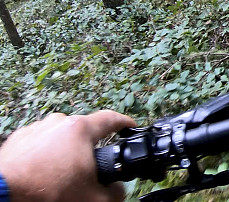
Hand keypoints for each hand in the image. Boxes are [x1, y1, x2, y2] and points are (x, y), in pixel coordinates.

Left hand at [0, 110, 135, 201]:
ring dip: (65, 152)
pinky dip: (45, 156)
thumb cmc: (45, 191)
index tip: (130, 126)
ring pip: (60, 137)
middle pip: (84, 130)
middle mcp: (59, 123)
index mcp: (80, 130)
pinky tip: (44, 173)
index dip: (124, 122)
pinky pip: (40, 144)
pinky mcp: (18, 140)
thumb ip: (114, 192)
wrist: (3, 194)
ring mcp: (36, 129)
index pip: (111, 119)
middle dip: (90, 147)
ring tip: (63, 174)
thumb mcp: (92, 197)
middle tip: (90, 167)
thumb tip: (118, 190)